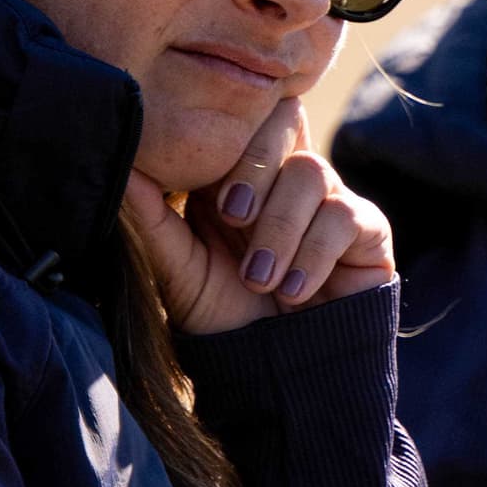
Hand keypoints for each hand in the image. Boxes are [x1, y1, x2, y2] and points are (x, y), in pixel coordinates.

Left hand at [120, 96, 396, 335]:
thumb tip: (120, 163)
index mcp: (238, 172)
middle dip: (255, 167)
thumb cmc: (222, 315)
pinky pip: (344, 215)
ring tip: (259, 280)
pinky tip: (293, 291)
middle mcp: (285, 174)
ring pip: (311, 171)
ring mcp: (329, 197)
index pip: (242, 116)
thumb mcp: (177, 267)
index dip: (227, 138)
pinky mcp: (366, 228)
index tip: (205, 190)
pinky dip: (313, 254)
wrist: (277, 370)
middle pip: (284, 117)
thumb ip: (150, 216)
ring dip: (279, 227)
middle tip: (232, 218)